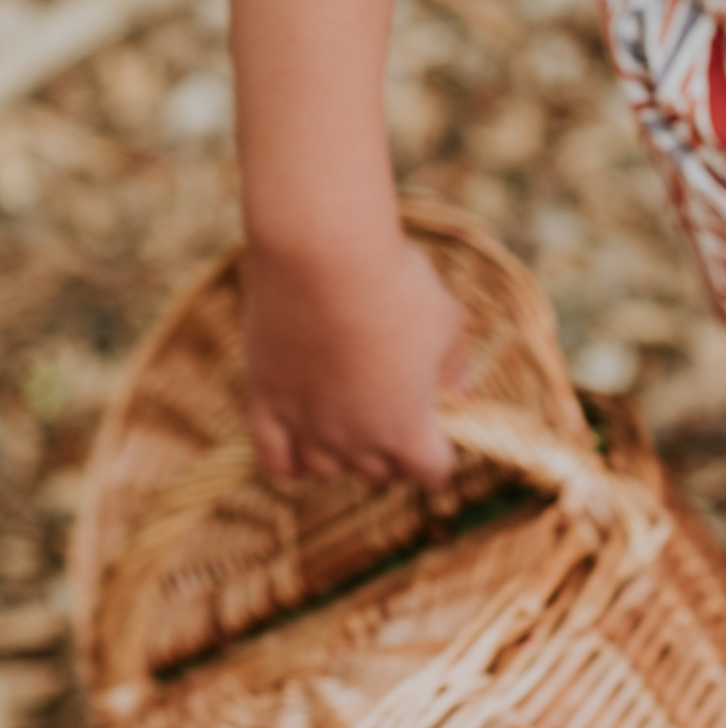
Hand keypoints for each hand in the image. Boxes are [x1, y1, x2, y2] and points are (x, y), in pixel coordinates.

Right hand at [243, 232, 467, 488]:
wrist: (323, 255)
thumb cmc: (395, 285)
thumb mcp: (447, 320)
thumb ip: (455, 363)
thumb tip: (459, 389)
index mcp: (406, 428)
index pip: (431, 472)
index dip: (440, 455)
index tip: (440, 430)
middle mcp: (355, 440)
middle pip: (379, 472)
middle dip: (394, 452)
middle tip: (396, 411)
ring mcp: (305, 425)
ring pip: (326, 470)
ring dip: (344, 456)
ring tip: (351, 425)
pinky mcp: (265, 402)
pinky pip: (275, 459)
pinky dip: (291, 460)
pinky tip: (302, 445)